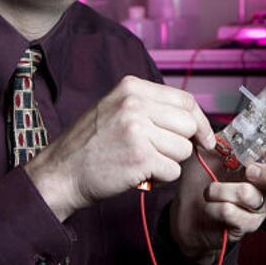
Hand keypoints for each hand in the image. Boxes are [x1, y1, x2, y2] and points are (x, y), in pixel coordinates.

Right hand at [24, 76, 214, 221]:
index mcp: (132, 87)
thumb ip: (151, 106)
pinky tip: (140, 173)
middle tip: (164, 154)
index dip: (200, 121)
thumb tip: (193, 119)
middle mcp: (135, 103)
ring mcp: (138, 129)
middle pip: (189, 124)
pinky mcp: (140, 156)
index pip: (185, 100)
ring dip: (169, 162)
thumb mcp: (117, 108)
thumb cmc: (91, 144)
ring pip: (183, 149)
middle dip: (184, 144)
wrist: (61, 172)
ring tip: (144, 161)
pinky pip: (173, 170)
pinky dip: (161, 177)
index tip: (205, 137)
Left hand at [170, 142, 265, 263]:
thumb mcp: (215, 150)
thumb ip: (228, 137)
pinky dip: (214, 205)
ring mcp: (259, 208)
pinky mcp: (244, 226)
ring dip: (222, 188)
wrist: (187, 210)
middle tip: (249, 170)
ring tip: (211, 188)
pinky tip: (210, 203)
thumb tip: (237, 124)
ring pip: (250, 194)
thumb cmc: (204, 178)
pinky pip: (232, 212)